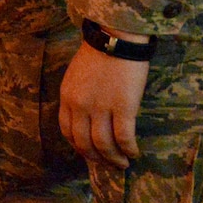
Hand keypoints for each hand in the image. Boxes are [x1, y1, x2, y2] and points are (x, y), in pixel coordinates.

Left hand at [59, 42, 150, 168]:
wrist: (116, 37)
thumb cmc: (99, 54)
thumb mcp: (76, 76)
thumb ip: (77, 97)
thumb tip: (86, 119)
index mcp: (67, 97)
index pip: (67, 132)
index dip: (79, 148)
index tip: (90, 154)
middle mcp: (80, 106)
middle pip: (84, 143)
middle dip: (96, 158)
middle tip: (108, 165)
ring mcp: (101, 107)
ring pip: (103, 145)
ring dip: (114, 159)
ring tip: (123, 163)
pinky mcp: (123, 107)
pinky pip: (124, 137)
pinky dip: (129, 149)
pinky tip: (134, 152)